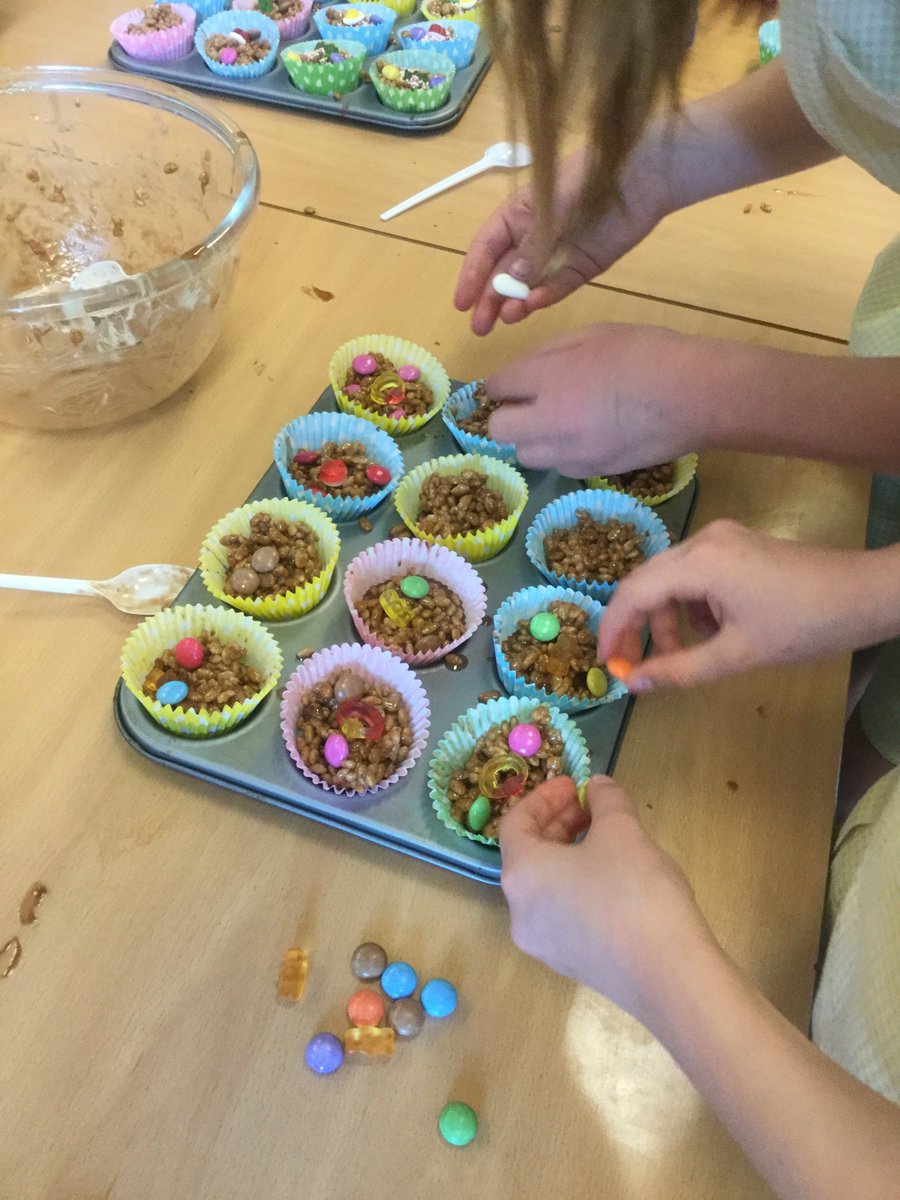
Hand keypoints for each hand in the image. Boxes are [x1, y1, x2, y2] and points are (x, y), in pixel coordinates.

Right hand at [454, 147, 665, 336]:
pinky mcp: (581, 267)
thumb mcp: (549, 210)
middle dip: (490, 300)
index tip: (461, 304)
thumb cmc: (585, 181)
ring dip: (516, 303)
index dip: (472, 276)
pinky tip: (534, 306)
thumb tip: (512, 281)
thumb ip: (531, 247)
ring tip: (507, 320)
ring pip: (529, 286)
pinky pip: (557, 287)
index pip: (485, 249)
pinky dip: (546, 297)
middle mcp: (531, 238)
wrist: (639, 178)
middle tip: (480, 328)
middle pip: (504, 274)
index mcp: (516, 216)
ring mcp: (556, 255)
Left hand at [485, 323, 704, 475]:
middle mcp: (549, 422)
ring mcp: (570, 453)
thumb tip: (527, 370)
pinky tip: (587, 436)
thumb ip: (550, 352)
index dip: (501, 383)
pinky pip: (560, 467)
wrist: (693, 396)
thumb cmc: (647, 353)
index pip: (496, 386)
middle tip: (530, 404)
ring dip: (533, 439)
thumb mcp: (594, 334)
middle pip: (499, 431)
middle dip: (508, 416)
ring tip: (561, 422)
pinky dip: (563, 454)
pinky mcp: (592, 472)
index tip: (513, 382)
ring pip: (527, 456)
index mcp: (547, 379)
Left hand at [500, 775, 715, 1023]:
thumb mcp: (623, 830)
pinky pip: (564, 913)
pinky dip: (578, 885)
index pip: (515, 823)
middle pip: (528, 855)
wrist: (670, 976)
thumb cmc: (635, 891)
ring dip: (570, 853)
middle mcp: (521, 912)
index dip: (543, 797)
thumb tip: (598, 786)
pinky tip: (617, 878)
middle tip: (593, 807)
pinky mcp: (572, 964)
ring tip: (608, 838)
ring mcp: (544, 944)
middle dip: (559, 823)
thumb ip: (606, 800)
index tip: (575, 785)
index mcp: (521, 875)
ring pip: (547, 885)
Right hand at [600, 521, 899, 690]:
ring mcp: (720, 538)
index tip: (605, 665)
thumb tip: (632, 683)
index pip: (632, 593)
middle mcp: (701, 540)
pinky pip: (693, 574)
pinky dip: (691, 605)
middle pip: (646, 582)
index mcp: (699, 563)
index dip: (612, 630)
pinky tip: (713, 631)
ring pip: (669, 579)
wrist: (863, 595)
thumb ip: (679, 669)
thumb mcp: (737, 655)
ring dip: (667, 619)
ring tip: (684, 656)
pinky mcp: (735, 544)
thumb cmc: (803, 626)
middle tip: (631, 667)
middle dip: (636, 627)